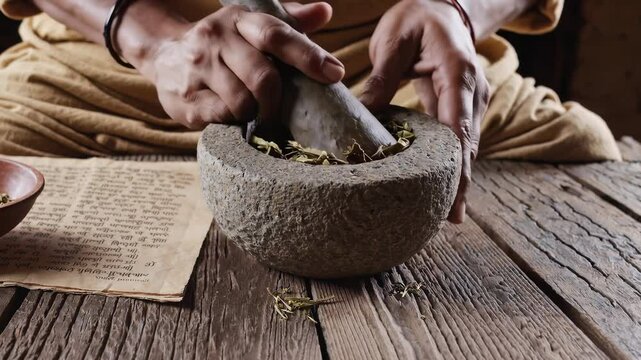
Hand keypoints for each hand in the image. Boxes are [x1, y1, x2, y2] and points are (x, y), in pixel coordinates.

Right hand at [135, 2, 343, 128]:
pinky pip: (222, 117)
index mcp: (238, 20)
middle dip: (279, 101)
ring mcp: (197, 69)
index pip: (276, 34)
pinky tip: (234, 117)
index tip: (333, 73)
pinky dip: (236, 122)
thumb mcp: (251, 28)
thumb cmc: (223, 46)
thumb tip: (325, 11)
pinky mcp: (186, 99)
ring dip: (257, 114)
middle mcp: (215, 39)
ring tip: (257, 114)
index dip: (307, 55)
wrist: (163, 55)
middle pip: (263, 77)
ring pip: (243, 102)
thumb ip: (288, 23)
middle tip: (284, 113)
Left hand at [360, 0, 488, 223]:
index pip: (459, 128)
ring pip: (467, 146)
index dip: (458, 167)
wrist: (443, 6)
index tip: (453, 198)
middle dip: (462, 182)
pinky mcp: (463, 105)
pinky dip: (452, 162)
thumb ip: (382, 77)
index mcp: (458, 74)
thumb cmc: (417, 18)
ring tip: (447, 213)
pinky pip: (458, 138)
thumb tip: (364, 115)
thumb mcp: (393, 40)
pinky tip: (441, 185)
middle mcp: (473, 91)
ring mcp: (472, 99)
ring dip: (458, 177)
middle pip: (469, 145)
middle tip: (449, 219)